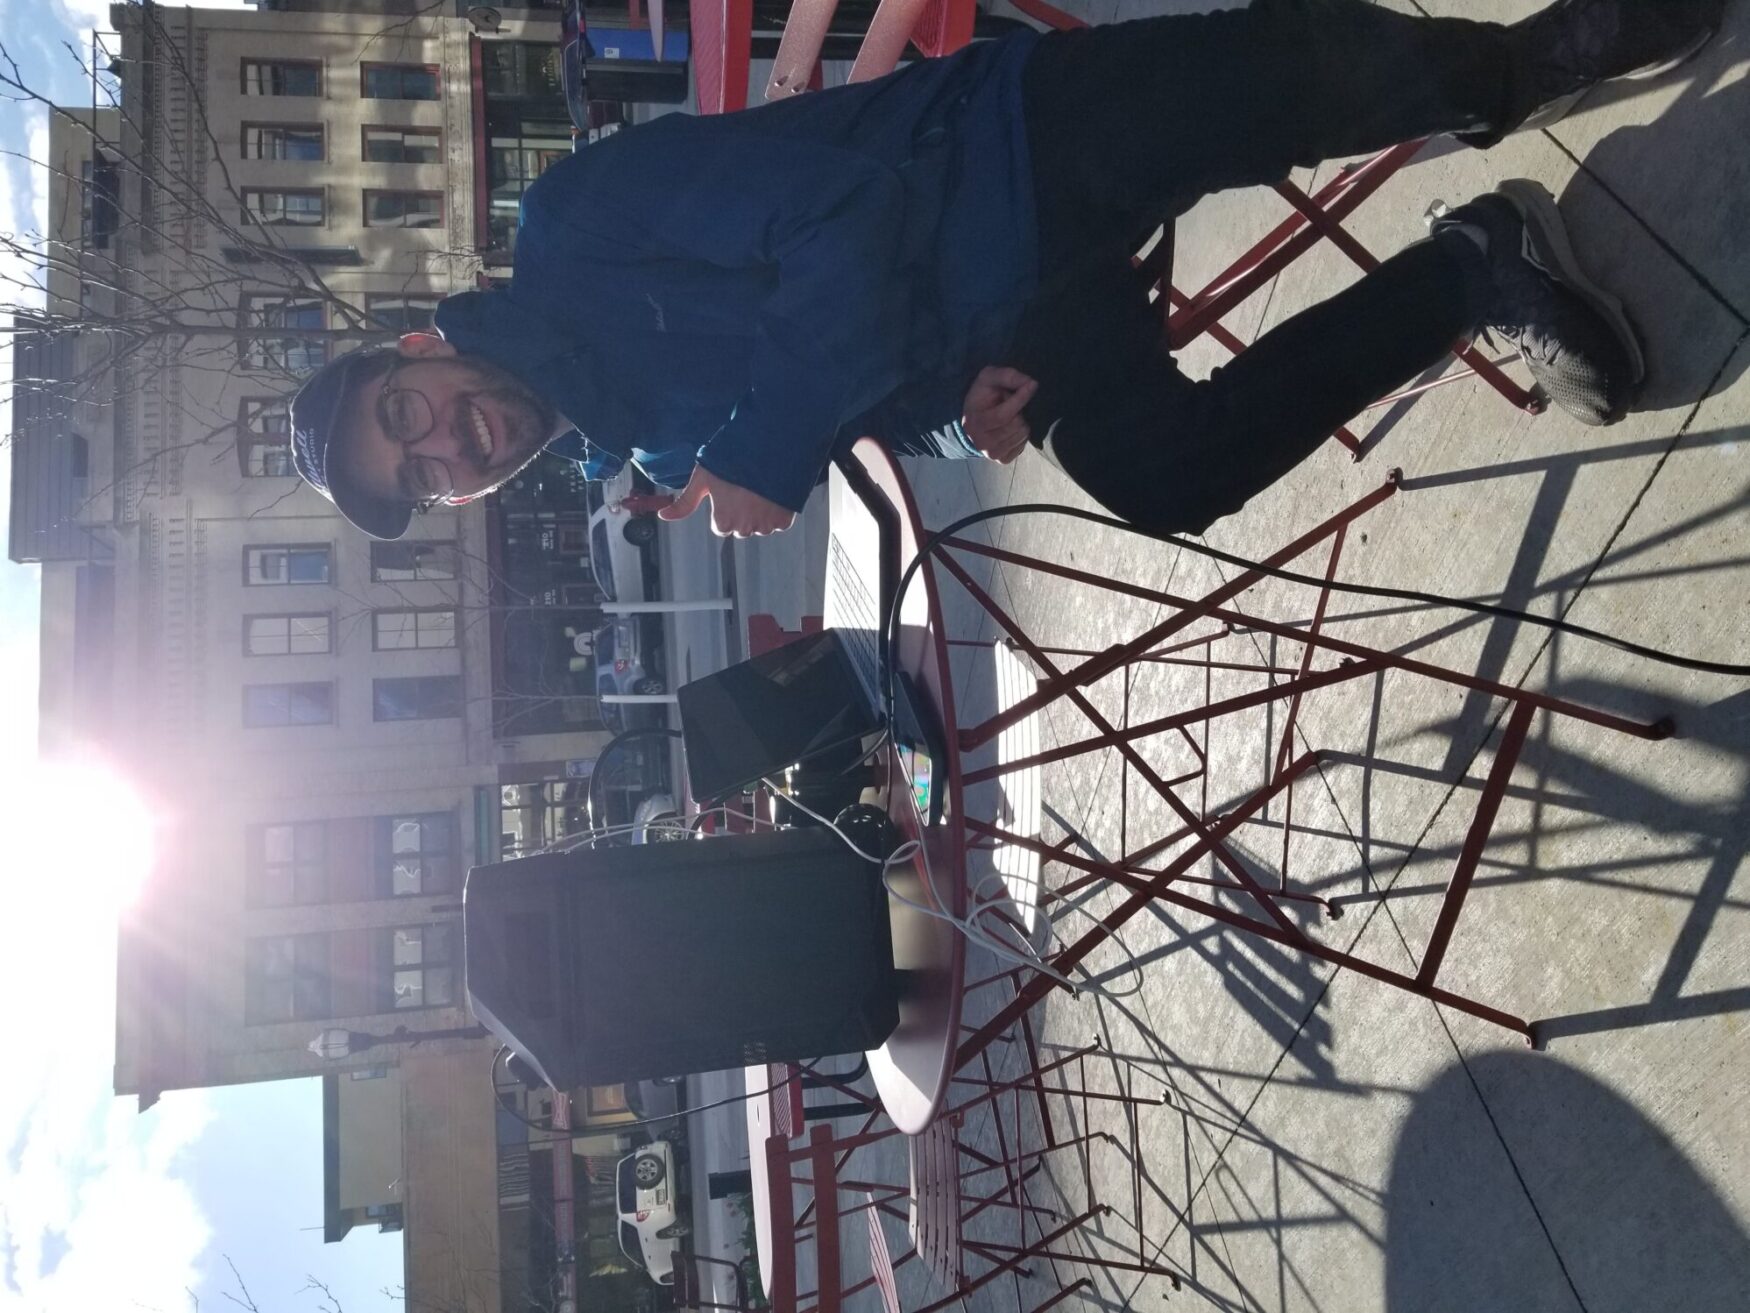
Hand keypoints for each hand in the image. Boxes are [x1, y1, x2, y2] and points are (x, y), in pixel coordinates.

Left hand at [658, 465, 797, 537]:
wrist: (768, 448)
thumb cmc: (731, 461)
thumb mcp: (703, 479)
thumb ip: (684, 502)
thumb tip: (662, 516)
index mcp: (724, 521)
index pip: (721, 527)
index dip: (723, 508)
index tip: (728, 492)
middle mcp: (745, 528)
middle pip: (740, 528)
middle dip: (741, 513)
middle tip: (743, 488)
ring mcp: (767, 525)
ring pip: (759, 527)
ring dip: (759, 513)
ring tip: (758, 488)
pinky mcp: (785, 519)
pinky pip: (778, 522)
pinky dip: (776, 512)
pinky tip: (772, 493)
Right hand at [962, 366, 1038, 463]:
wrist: (974, 416)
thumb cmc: (983, 395)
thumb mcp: (989, 377)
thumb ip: (1008, 376)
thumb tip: (1030, 383)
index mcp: (974, 423)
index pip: (1003, 415)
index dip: (1020, 399)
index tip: (1032, 385)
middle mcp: (980, 442)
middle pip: (1015, 425)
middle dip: (1019, 410)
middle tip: (1010, 404)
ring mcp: (991, 453)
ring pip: (1022, 434)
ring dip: (1022, 421)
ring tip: (1010, 415)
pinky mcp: (1002, 459)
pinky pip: (1023, 445)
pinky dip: (1021, 434)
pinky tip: (1012, 427)